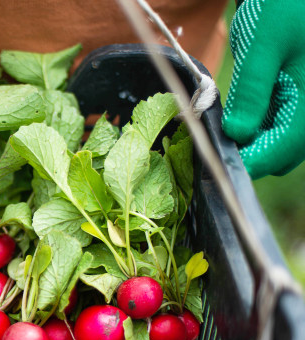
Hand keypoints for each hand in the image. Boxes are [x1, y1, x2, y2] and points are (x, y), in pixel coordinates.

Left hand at [222, 0, 304, 177]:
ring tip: (215, 124)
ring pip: (275, 145)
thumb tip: (236, 133)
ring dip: (246, 142)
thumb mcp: (262, 47)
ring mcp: (302, 109)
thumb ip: (251, 93)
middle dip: (244, 154)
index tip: (208, 157)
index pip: (278, 152)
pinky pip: (273, 129)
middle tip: (206, 138)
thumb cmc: (282, 9)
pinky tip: (232, 113)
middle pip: (278, 156)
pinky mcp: (294, 104)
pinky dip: (251, 128)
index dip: (244, 161)